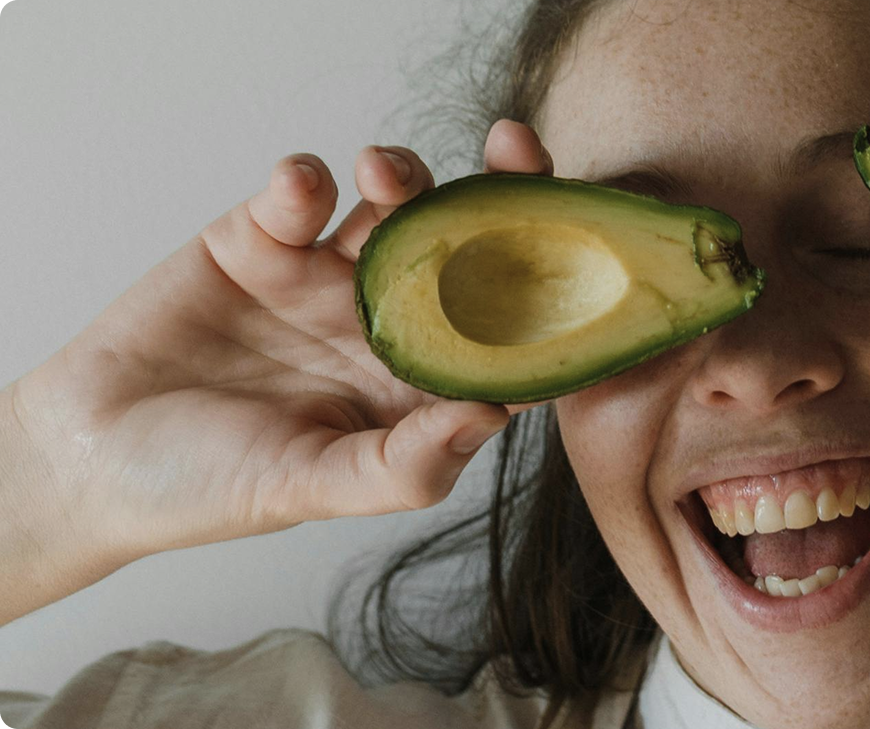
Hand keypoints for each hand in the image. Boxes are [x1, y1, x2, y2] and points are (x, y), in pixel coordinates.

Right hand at [3, 120, 554, 569]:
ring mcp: (327, 278)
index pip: (508, 334)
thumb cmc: (213, 487)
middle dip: (497, 197)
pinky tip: (297, 191)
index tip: (580, 248)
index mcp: (419, 385)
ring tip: (385, 175)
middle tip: (514, 153)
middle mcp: (387, 323)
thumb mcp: (315, 489)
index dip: (550, 292)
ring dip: (403, 178)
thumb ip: (406, 464)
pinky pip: (298, 196)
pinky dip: (303, 181)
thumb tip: (493, 415)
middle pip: (466, 250)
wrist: (92, 460)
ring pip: (391, 207)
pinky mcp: (259, 241)